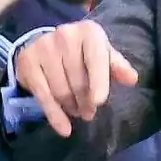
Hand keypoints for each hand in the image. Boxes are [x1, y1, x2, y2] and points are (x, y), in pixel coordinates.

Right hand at [15, 20, 138, 136]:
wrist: (48, 44)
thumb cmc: (84, 52)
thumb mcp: (103, 55)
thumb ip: (118, 66)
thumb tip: (132, 79)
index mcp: (89, 32)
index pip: (96, 59)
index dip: (98, 81)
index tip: (99, 102)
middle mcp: (65, 34)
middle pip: (78, 80)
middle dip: (86, 101)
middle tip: (89, 112)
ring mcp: (43, 46)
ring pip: (61, 89)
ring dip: (72, 107)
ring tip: (77, 111)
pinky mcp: (28, 61)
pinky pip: (43, 95)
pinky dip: (54, 115)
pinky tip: (64, 129)